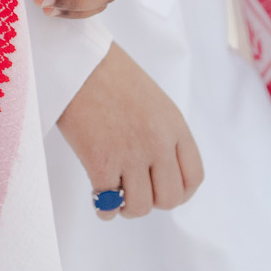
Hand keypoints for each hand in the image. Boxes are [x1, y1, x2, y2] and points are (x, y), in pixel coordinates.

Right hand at [56, 42, 204, 218]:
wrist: (78, 61)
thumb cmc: (110, 75)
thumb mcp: (153, 101)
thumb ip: (163, 134)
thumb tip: (160, 174)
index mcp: (175, 125)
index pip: (193, 177)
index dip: (180, 192)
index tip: (163, 191)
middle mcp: (158, 142)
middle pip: (170, 198)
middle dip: (152, 201)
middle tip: (136, 192)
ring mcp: (130, 153)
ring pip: (139, 207)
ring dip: (126, 207)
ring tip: (116, 194)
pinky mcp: (100, 161)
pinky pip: (108, 205)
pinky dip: (103, 208)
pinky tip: (98, 196)